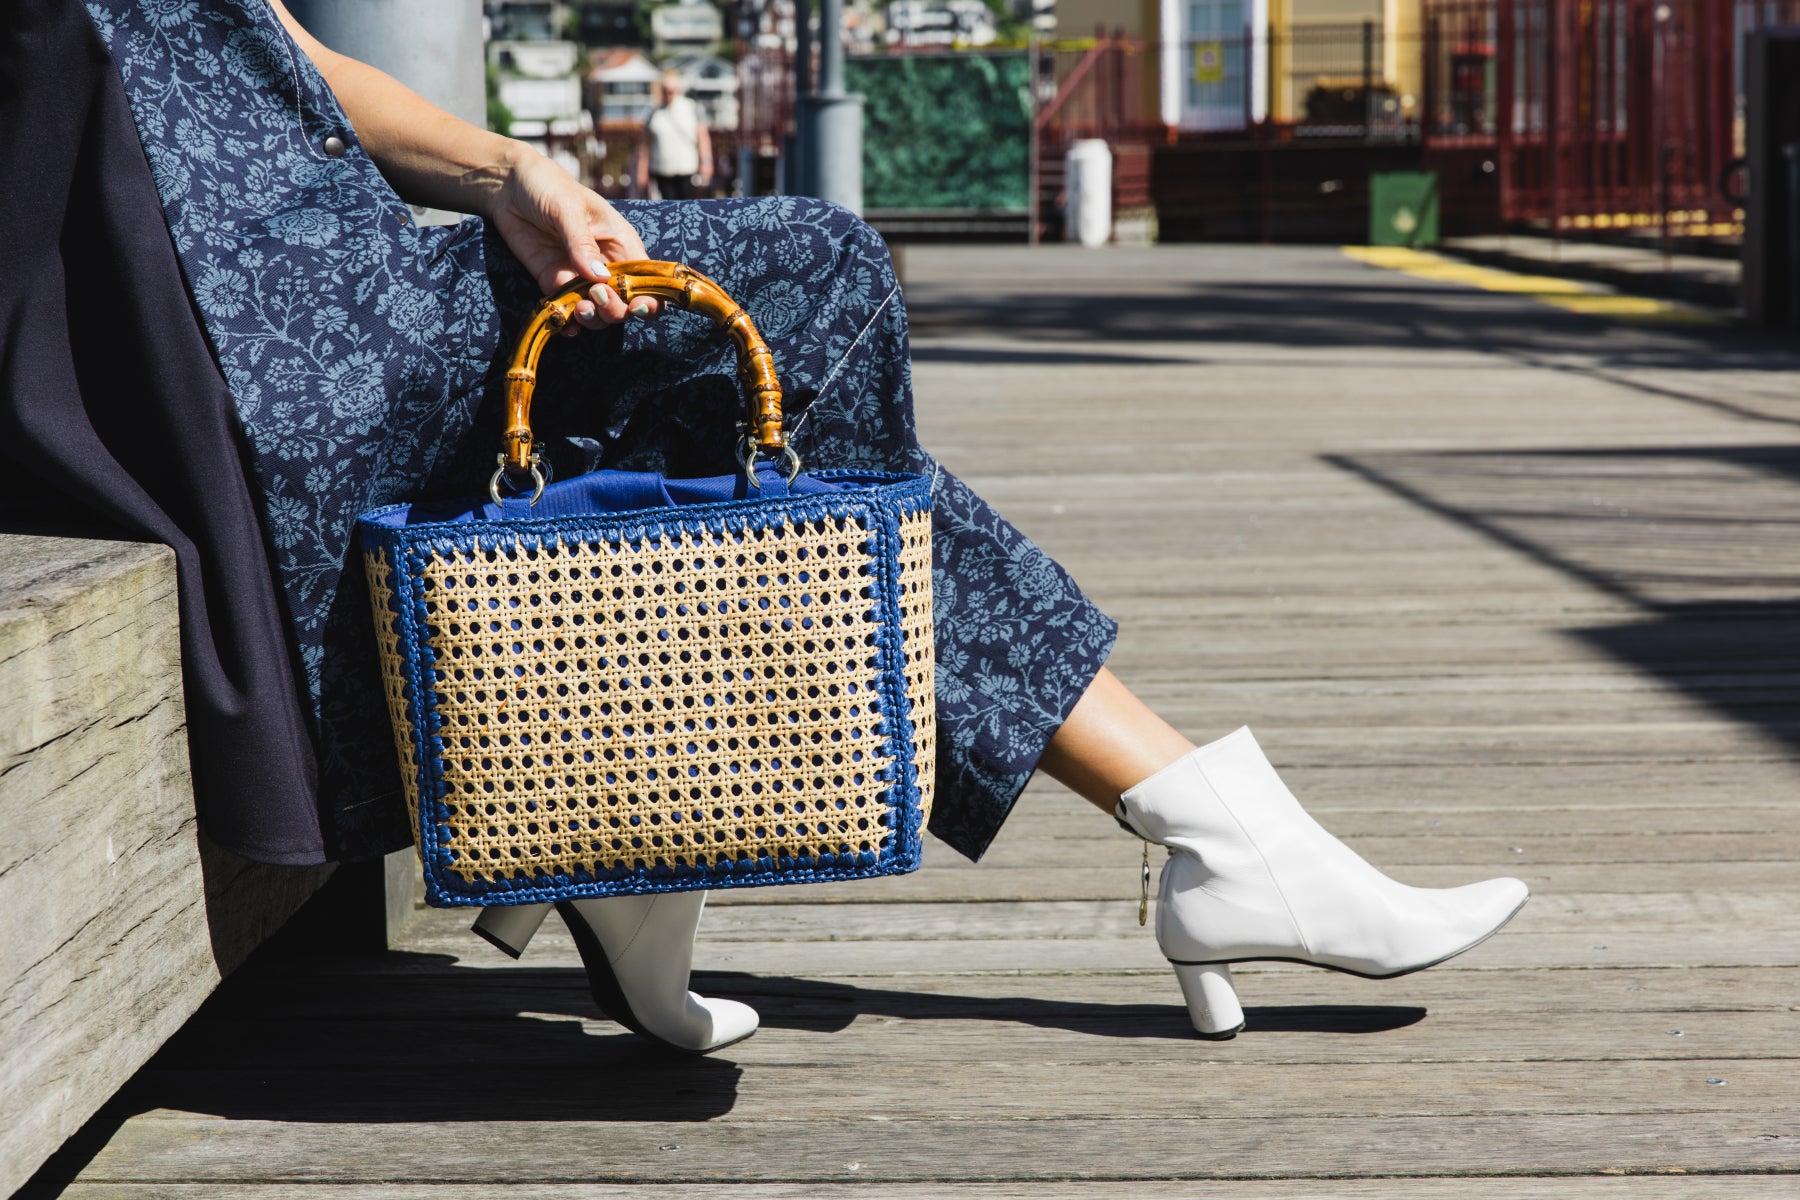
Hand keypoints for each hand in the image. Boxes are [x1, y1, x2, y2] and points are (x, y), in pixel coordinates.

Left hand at [481, 143, 662, 329]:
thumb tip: (599, 277)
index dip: (649, 298)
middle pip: (625, 303)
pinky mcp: (555, 282)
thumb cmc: (548, 185)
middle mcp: (606, 265)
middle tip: (596, 297)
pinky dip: (568, 323)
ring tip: (580, 311)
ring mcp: (580, 276)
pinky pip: (567, 310)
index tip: (637, 306)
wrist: (508, 186)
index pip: (647, 278)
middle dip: (616, 310)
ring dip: (593, 320)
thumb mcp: (567, 207)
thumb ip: (582, 243)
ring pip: (598, 312)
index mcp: (621, 243)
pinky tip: (564, 326)